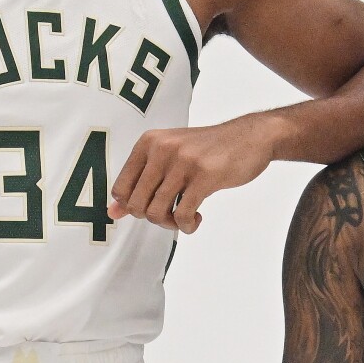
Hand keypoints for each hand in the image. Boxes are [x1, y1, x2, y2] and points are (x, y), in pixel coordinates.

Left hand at [108, 114, 282, 232]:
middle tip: (171, 214)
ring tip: (184, 218)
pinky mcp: (204, 176)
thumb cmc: (209, 150)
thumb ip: (141, 183)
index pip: (120, 189)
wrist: (251, 136)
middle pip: (136, 205)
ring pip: (156, 212)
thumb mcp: (171, 159)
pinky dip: (187, 226)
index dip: (133, 207)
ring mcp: (183, 161)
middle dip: (153, 218)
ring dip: (170, 224)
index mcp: (149, 143)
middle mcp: (162, 149)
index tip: (154, 205)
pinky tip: (196, 219)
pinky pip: (182, 215)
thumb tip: (112, 212)